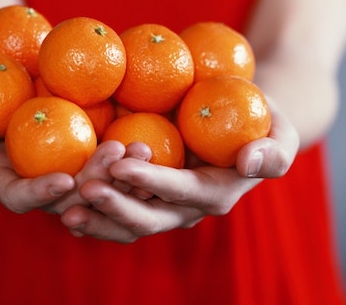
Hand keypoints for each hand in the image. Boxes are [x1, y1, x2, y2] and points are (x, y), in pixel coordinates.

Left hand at [60, 99, 298, 242]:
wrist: (239, 124)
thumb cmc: (261, 122)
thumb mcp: (281, 133)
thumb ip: (273, 151)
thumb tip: (248, 162)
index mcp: (215, 193)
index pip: (183, 191)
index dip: (154, 182)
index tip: (122, 163)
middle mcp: (187, 209)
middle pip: (149, 218)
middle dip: (117, 207)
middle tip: (85, 188)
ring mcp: (163, 207)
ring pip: (128, 223)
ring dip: (98, 218)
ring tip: (65, 208)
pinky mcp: (145, 197)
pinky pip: (117, 213)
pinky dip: (93, 213)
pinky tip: (63, 205)